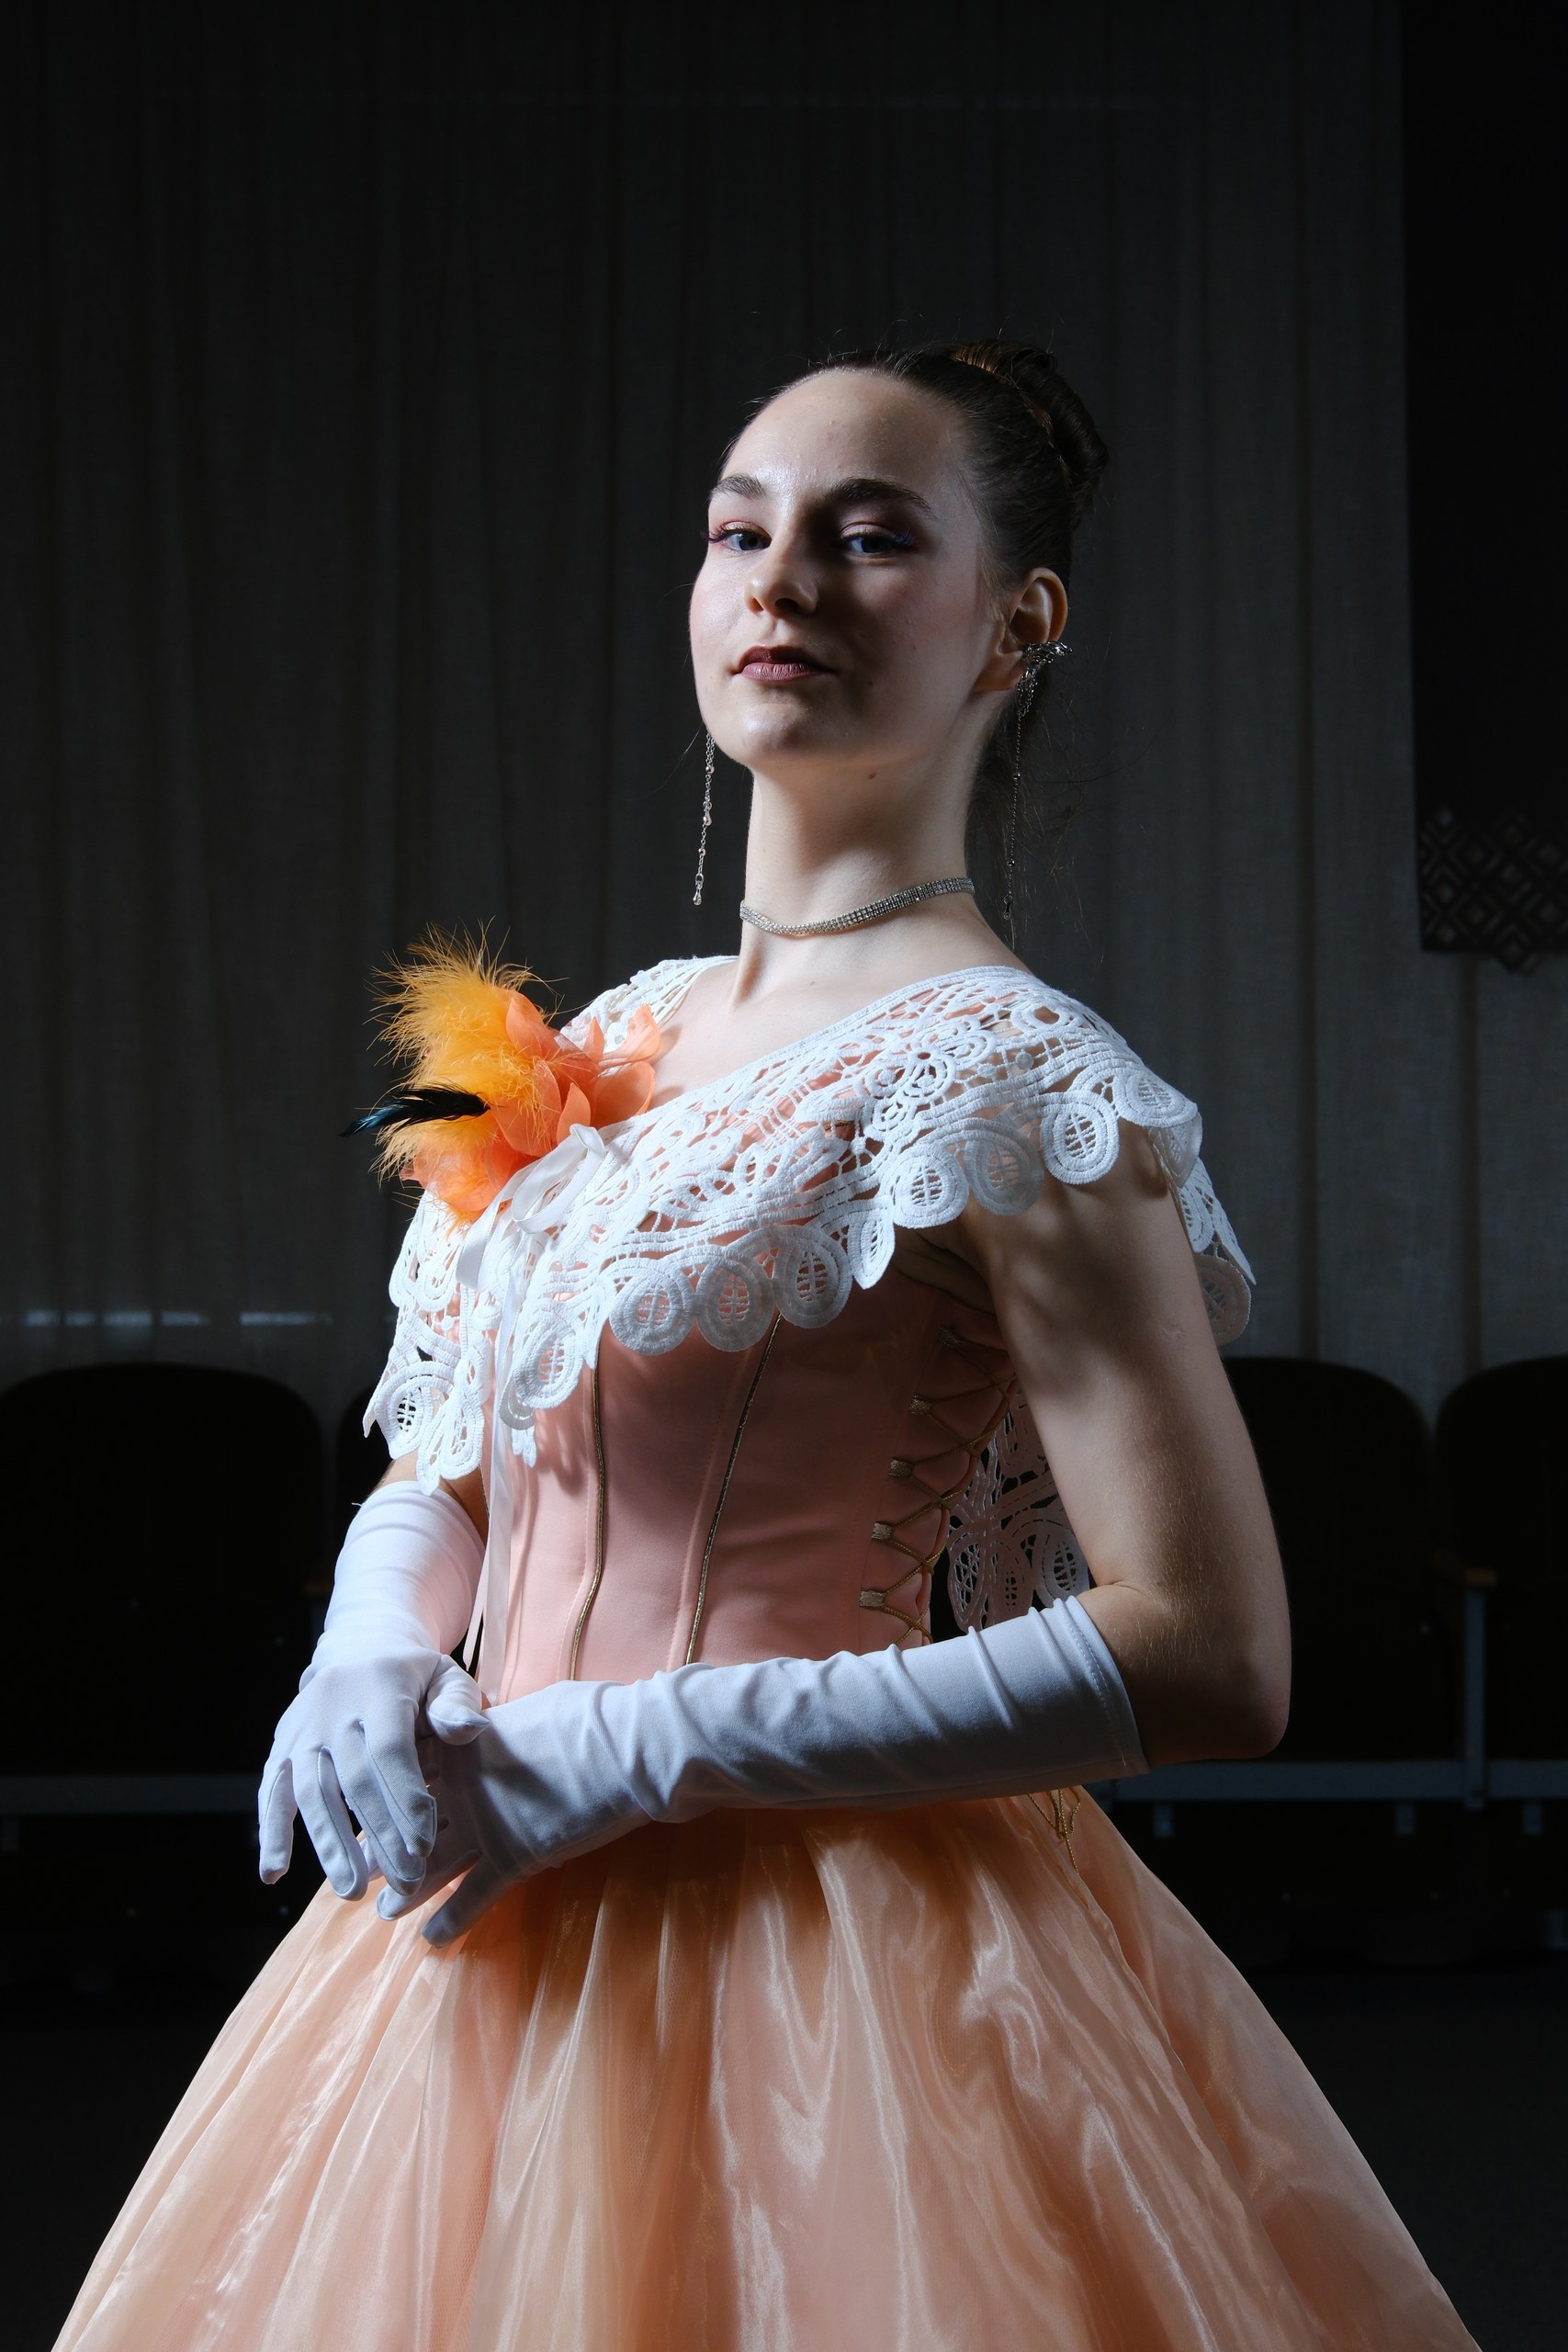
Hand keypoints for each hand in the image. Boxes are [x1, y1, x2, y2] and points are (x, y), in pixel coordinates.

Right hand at [258, 1649, 484, 1900]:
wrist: (360, 1648)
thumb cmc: (416, 1676)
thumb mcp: (446, 1676)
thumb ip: (457, 1705)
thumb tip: (468, 1730)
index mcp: (380, 1687)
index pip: (389, 1750)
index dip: (405, 1799)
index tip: (424, 1847)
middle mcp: (333, 1707)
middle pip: (353, 1780)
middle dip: (379, 1835)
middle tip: (406, 1883)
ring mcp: (302, 1727)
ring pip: (310, 1791)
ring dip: (329, 1844)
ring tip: (351, 1891)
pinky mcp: (281, 1745)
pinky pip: (271, 1791)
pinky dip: (271, 1832)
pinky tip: (273, 1875)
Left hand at [376, 1681, 647, 1942]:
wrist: (629, 1747)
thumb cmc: (591, 1716)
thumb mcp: (533, 1710)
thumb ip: (504, 1729)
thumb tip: (503, 1730)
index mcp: (465, 1743)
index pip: (413, 1767)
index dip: (390, 1787)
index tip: (371, 1802)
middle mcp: (464, 1786)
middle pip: (411, 1820)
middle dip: (387, 1845)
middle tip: (362, 1865)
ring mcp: (486, 1825)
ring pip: (432, 1864)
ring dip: (408, 1891)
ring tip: (384, 1911)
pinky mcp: (514, 1858)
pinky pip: (474, 1897)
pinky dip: (451, 1921)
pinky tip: (431, 1939)